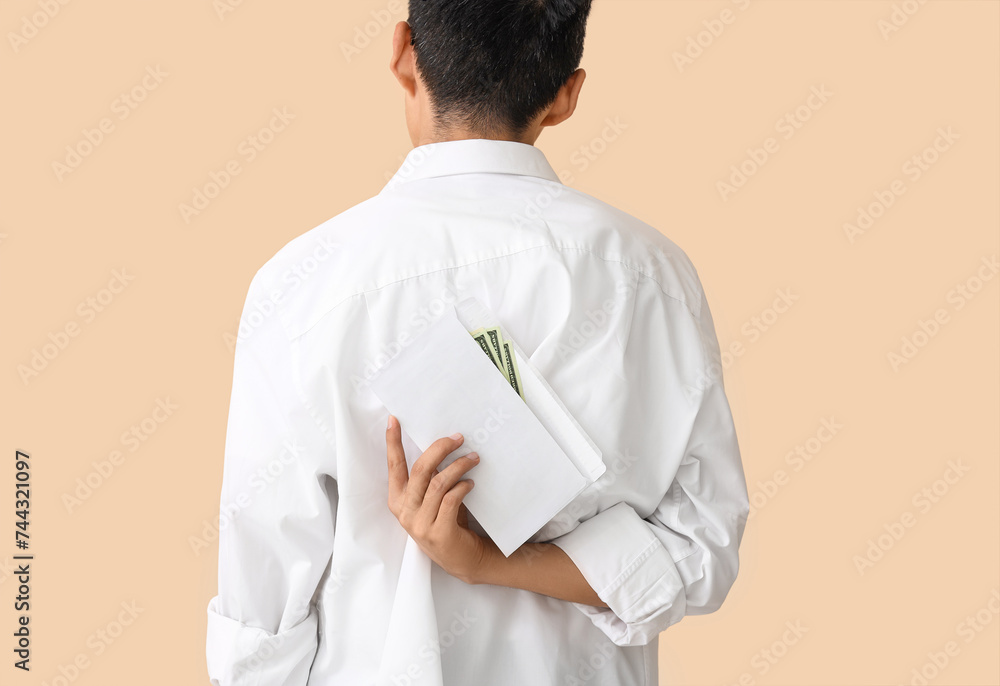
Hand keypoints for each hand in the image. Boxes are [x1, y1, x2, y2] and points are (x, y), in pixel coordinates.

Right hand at [385, 414, 490, 583]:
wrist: (461, 558)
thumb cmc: (446, 521)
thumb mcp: (431, 499)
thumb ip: (429, 479)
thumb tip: (442, 446)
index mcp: (398, 500)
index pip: (394, 466)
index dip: (392, 443)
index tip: (394, 420)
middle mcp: (405, 512)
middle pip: (420, 470)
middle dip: (440, 449)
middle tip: (458, 438)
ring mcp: (420, 524)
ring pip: (438, 484)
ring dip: (458, 466)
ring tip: (473, 458)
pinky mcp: (439, 533)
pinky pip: (450, 500)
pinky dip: (462, 487)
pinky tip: (471, 482)